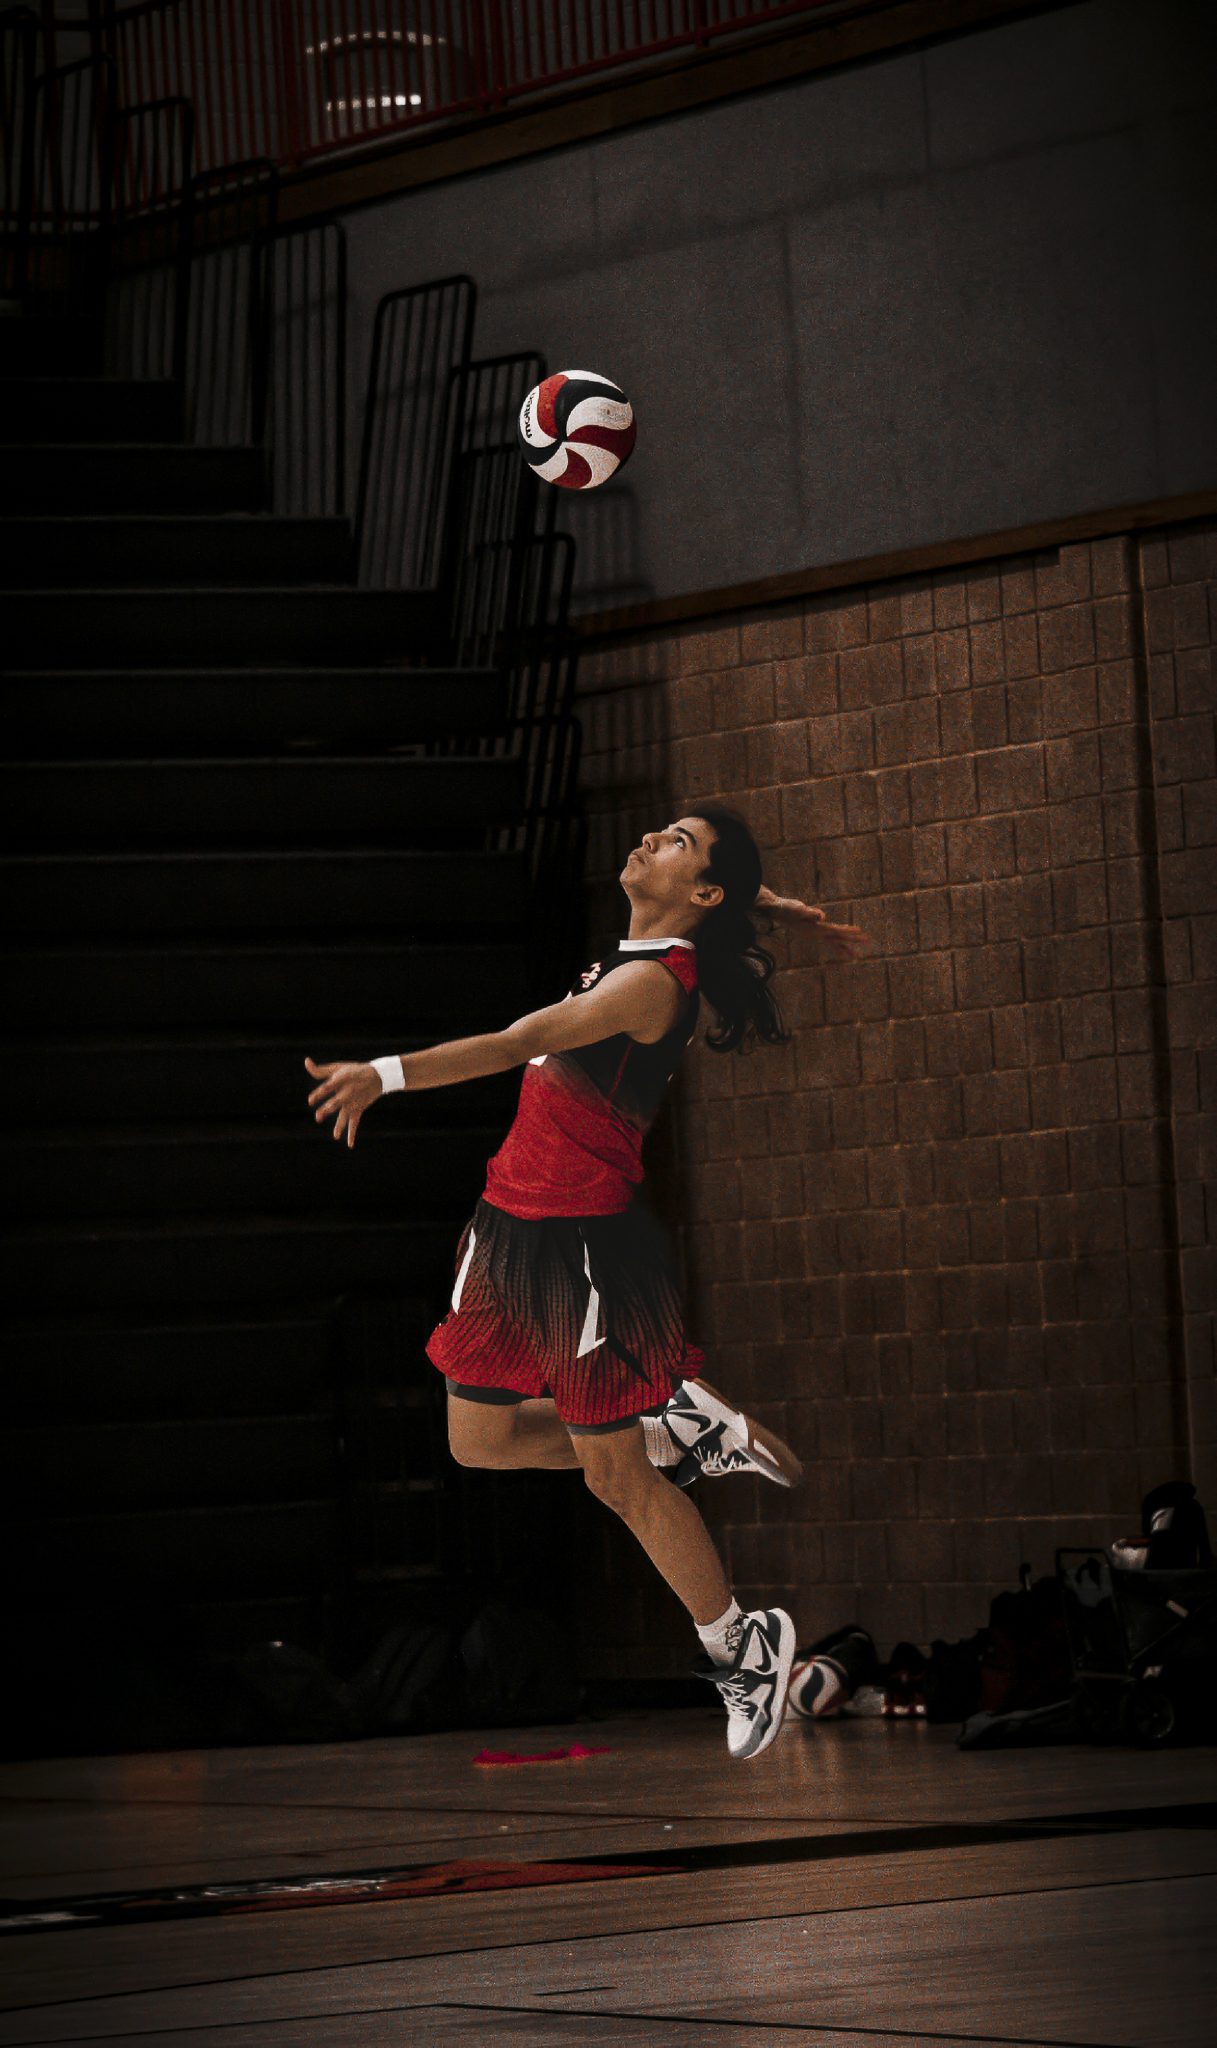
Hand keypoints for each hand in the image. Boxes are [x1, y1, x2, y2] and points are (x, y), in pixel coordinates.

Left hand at [305, 1057, 381, 1147]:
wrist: (378, 1076)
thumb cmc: (353, 1071)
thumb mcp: (338, 1067)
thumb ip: (319, 1069)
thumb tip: (306, 1061)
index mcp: (340, 1080)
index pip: (327, 1087)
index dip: (318, 1094)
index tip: (310, 1101)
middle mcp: (347, 1092)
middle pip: (336, 1103)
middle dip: (327, 1110)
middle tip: (318, 1117)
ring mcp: (353, 1103)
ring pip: (345, 1116)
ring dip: (340, 1126)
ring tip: (335, 1136)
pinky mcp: (358, 1110)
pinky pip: (354, 1124)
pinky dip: (352, 1134)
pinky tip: (350, 1145)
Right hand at [755, 886, 871, 960]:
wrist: (776, 911)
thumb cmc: (787, 909)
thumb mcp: (798, 909)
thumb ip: (810, 913)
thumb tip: (823, 916)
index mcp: (815, 928)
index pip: (835, 930)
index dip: (847, 931)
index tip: (860, 931)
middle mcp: (817, 933)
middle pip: (838, 938)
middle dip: (853, 940)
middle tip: (868, 940)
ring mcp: (815, 934)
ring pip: (834, 941)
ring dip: (846, 946)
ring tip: (856, 954)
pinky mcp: (813, 931)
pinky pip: (828, 940)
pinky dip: (836, 945)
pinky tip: (841, 948)